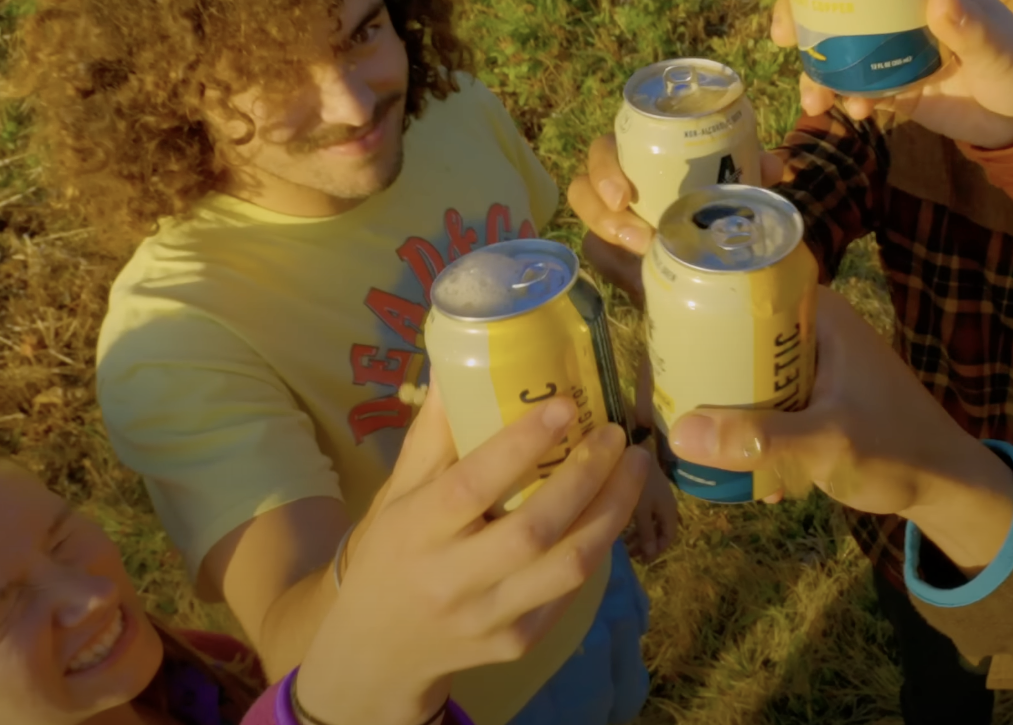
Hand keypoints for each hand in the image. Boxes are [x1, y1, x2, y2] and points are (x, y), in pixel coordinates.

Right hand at [295, 393, 651, 724]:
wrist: (377, 652)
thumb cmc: (392, 553)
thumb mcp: (399, 492)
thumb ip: (435, 432)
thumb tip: (459, 359)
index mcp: (416, 530)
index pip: (473, 484)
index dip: (522, 444)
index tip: (566, 404)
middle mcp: (451, 578)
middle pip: (534, 529)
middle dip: (587, 476)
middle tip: (618, 434)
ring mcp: (489, 617)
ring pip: (567, 567)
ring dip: (612, 512)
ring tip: (634, 467)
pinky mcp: (517, 643)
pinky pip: (571, 593)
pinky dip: (597, 548)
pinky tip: (611, 510)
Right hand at [570, 133, 787, 302]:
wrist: (716, 242)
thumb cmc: (718, 197)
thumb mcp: (733, 184)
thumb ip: (749, 172)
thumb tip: (770, 168)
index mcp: (637, 156)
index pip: (604, 152)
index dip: (604, 169)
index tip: (624, 196)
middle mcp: (617, 184)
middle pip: (583, 188)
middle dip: (601, 213)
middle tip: (638, 237)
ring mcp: (611, 220)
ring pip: (587, 224)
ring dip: (610, 238)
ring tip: (644, 254)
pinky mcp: (614, 253)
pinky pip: (600, 258)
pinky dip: (616, 267)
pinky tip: (637, 278)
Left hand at [626, 466, 679, 562]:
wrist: (634, 446)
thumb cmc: (638, 480)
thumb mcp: (641, 509)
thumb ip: (646, 532)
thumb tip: (651, 554)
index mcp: (670, 510)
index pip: (670, 536)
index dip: (658, 550)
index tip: (643, 560)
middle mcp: (665, 504)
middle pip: (660, 530)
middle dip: (647, 544)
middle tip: (630, 554)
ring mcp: (656, 496)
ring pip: (651, 521)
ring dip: (639, 533)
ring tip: (623, 543)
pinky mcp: (645, 489)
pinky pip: (644, 511)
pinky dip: (635, 521)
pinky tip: (620, 523)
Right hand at [666, 288, 1012, 567]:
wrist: (949, 487)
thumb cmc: (900, 452)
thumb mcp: (827, 446)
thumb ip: (761, 441)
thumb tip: (679, 432)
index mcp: (817, 313)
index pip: (739, 288)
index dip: (690, 313)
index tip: (657, 357)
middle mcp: (810, 328)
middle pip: (731, 333)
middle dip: (696, 373)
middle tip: (662, 411)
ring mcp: (811, 364)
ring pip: (742, 372)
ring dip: (718, 408)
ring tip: (687, 446)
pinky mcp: (813, 398)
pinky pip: (761, 401)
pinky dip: (744, 430)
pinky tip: (733, 473)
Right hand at [770, 0, 1012, 149]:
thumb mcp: (999, 47)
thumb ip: (971, 30)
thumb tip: (939, 2)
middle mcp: (900, 14)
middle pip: (837, 7)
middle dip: (804, 21)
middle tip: (785, 41)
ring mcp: (893, 52)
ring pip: (840, 52)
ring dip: (819, 71)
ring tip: (817, 100)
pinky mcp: (896, 89)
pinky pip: (857, 89)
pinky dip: (845, 99)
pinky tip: (853, 113)